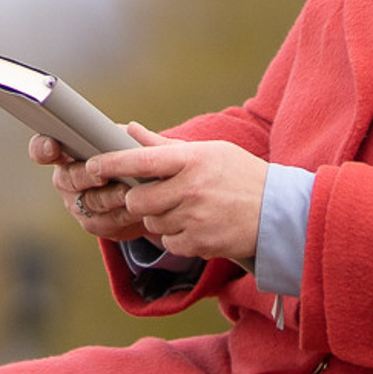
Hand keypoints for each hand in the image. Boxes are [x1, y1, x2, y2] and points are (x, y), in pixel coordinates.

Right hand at [35, 130, 152, 242]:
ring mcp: (78, 205)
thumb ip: (126, 136)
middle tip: (101, 175)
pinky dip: (124, 215)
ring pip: (90, 202)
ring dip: (109, 197)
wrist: (144, 195)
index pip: (43, 150)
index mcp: (67, 154)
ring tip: (126, 192)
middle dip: (86, 176)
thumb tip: (131, 129)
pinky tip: (138, 208)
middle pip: (69, 178)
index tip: (52, 145)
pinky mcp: (95, 225)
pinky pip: (107, 222)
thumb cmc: (129, 161)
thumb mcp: (127, 143)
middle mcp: (66, 180)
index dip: (42, 148)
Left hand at [76, 126, 267, 263]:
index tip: (91, 165)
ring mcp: (196, 219)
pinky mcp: (201, 244)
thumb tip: (130, 130)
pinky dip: (174, 238)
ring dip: (158, 219)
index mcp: (192, 161)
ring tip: (185, 209)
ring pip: (151, 224)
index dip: (111, 163)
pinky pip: (168, 243)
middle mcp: (191, 189)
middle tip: (151, 195)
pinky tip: (195, 226)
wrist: (281, 214)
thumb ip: (166, 147)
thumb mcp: (209, 152)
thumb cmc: (241, 176)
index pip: (140, 160)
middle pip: (138, 200)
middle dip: (137, 200)